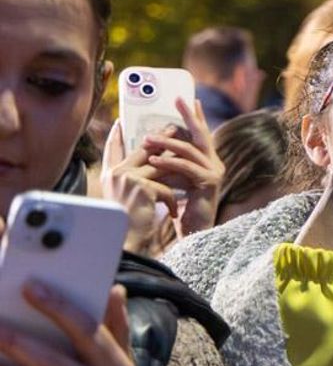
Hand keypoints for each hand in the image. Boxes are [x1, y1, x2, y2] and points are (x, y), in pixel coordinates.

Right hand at [100, 120, 178, 255]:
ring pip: (159, 166)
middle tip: (173, 128)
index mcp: (109, 175)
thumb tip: (152, 163)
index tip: (121, 123)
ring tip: (189, 167)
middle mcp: (115, 173)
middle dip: (161, 139)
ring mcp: (127, 178)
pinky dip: (171, 201)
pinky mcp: (142, 187)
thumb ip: (134, 180)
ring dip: (176, 170)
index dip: (116, 137)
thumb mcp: (128, 198)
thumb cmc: (127, 224)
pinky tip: (171, 214)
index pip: (112, 150)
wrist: (124, 242)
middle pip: (143, 150)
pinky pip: (165, 187)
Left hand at [141, 98, 223, 238]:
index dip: (196, 117)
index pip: (201, 135)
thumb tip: (148, 146)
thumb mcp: (171, 180)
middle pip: (202, 134)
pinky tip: (152, 161)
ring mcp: (214, 172)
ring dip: (167, 143)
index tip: (190, 99)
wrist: (194, 233)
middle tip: (177, 100)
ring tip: (147, 140)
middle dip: (189, 116)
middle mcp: (214, 164)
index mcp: (207, 161)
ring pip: (190, 150)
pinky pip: (187, 168)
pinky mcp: (209, 183)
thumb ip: (167, 164)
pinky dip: (168, 163)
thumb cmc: (180, 209)